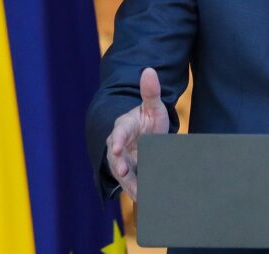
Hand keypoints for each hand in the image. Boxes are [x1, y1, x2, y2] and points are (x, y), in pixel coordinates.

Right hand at [105, 67, 169, 201]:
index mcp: (124, 127)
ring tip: (138, 193)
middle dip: (119, 165)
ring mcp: (123, 162)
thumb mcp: (152, 106)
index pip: (118, 132)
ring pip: (122, 174)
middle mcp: (119, 146)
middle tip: (124, 172)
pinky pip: (132, 184)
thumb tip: (149, 70)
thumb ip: (151, 92)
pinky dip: (137, 191)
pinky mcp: (130, 176)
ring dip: (128, 184)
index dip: (117, 140)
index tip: (117, 147)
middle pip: (116, 157)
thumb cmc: (148, 119)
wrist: (146, 136)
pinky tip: (145, 199)